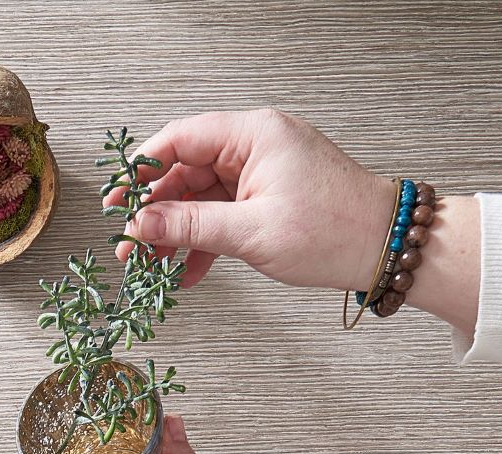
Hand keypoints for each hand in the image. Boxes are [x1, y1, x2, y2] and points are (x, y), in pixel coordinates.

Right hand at [106, 108, 394, 291]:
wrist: (383, 246)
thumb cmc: (334, 230)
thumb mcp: (250, 231)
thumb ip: (190, 225)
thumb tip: (143, 224)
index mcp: (254, 134)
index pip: (180, 139)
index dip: (142, 170)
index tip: (118, 199)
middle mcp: (256, 145)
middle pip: (186, 171)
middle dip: (156, 210)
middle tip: (130, 242)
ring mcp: (262, 172)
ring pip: (201, 197)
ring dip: (177, 231)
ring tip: (153, 264)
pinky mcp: (268, 197)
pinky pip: (223, 215)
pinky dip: (204, 242)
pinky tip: (187, 271)